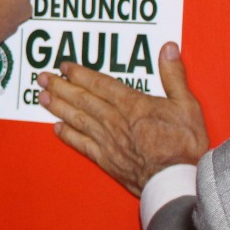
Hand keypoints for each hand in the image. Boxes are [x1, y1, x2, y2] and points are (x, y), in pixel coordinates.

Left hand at [37, 43, 208, 195]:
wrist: (177, 181)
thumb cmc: (184, 145)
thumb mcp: (187, 105)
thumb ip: (173, 75)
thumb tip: (168, 48)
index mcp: (132, 105)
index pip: (99, 84)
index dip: (80, 73)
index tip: (64, 66)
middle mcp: (114, 121)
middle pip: (82, 99)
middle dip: (60, 86)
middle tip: (42, 77)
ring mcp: (108, 141)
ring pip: (77, 119)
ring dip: (58, 106)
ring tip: (42, 96)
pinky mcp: (106, 160)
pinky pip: (81, 145)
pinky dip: (67, 135)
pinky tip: (56, 128)